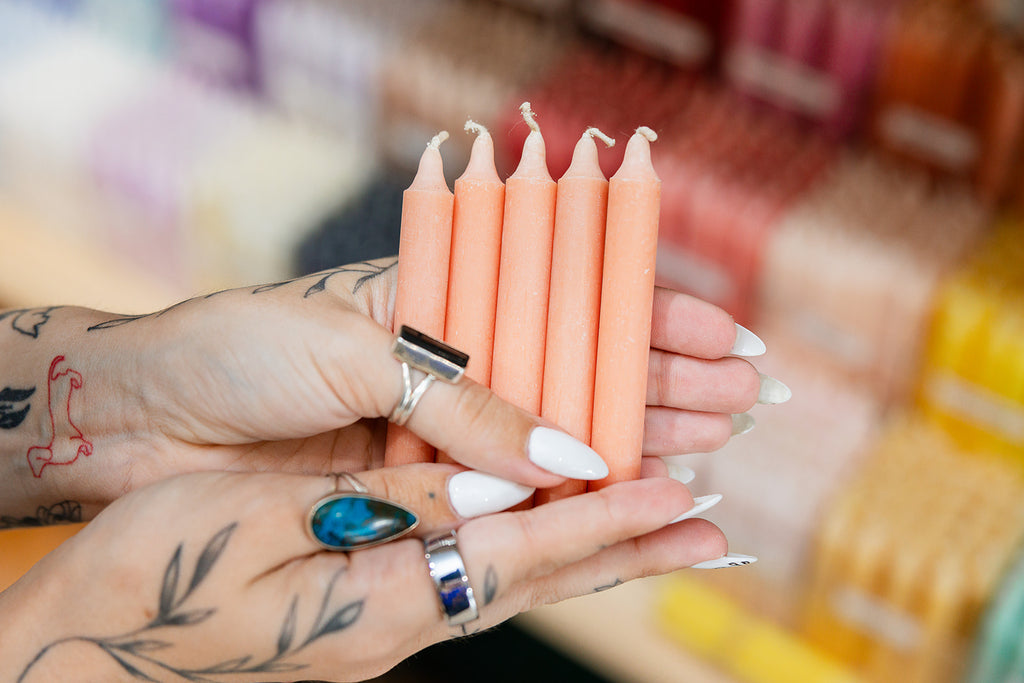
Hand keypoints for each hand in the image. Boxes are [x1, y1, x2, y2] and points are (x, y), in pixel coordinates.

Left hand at [0, 257, 779, 520]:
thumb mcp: (358, 352)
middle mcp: (451, 368)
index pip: (565, 303)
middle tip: (745, 398)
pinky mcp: (416, 490)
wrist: (144, 418)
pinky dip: (564, 495)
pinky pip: (504, 492)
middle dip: (665, 382)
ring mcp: (439, 432)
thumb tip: (573, 449)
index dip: (645, 316)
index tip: (720, 333)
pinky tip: (627, 492)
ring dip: (637, 438)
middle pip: (579, 372)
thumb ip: (465, 402)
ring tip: (717, 442)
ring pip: (556, 436)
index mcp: (440, 303)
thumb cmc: (240, 352)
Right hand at [1, 468, 723, 681]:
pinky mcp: (362, 611)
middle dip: (629, 545)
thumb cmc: (145, 577)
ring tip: (663, 528)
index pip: (522, 554)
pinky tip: (547, 530)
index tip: (679, 496)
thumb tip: (500, 488)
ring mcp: (380, 627)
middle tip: (710, 528)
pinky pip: (469, 572)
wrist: (79, 642)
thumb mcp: (258, 528)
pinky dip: (528, 546)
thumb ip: (390, 513)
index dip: (605, 520)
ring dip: (592, 548)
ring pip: (514, 577)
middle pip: (539, 577)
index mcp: (377, 607)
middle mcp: (396, 626)